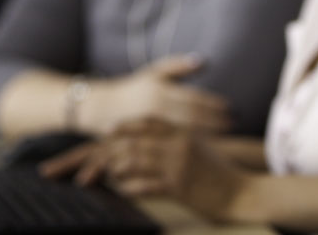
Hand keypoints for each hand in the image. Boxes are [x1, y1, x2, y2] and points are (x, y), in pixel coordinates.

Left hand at [40, 117, 247, 221]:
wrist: (244, 192)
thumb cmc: (217, 174)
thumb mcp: (194, 150)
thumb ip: (169, 143)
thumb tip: (138, 150)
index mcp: (177, 131)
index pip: (138, 125)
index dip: (113, 133)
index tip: (92, 143)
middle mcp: (174, 143)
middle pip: (127, 141)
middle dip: (95, 152)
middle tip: (74, 165)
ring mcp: (176, 162)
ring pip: (131, 159)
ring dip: (106, 169)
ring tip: (87, 179)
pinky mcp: (179, 184)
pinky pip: (145, 184)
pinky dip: (127, 187)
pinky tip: (117, 190)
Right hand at [91, 55, 230, 133]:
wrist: (98, 108)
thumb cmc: (132, 89)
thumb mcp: (153, 74)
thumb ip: (178, 67)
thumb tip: (204, 61)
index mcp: (160, 90)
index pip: (194, 99)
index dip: (215, 106)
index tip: (233, 110)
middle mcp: (154, 108)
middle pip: (192, 117)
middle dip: (216, 121)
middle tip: (235, 124)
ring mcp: (148, 126)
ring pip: (183, 132)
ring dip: (206, 134)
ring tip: (226, 136)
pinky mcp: (141, 141)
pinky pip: (169, 145)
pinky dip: (187, 145)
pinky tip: (201, 148)